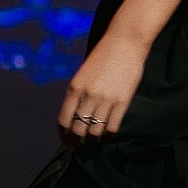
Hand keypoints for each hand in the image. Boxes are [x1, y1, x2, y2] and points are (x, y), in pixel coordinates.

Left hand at [56, 29, 148, 145]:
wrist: (124, 41)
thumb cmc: (103, 55)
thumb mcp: (82, 73)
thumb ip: (78, 92)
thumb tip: (75, 114)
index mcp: (74, 87)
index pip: (64, 120)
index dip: (63, 134)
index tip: (66, 140)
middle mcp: (88, 95)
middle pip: (78, 129)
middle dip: (76, 141)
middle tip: (79, 146)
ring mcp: (105, 99)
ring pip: (95, 131)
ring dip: (93, 139)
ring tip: (94, 140)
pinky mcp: (122, 101)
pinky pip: (112, 126)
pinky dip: (108, 134)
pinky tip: (107, 132)